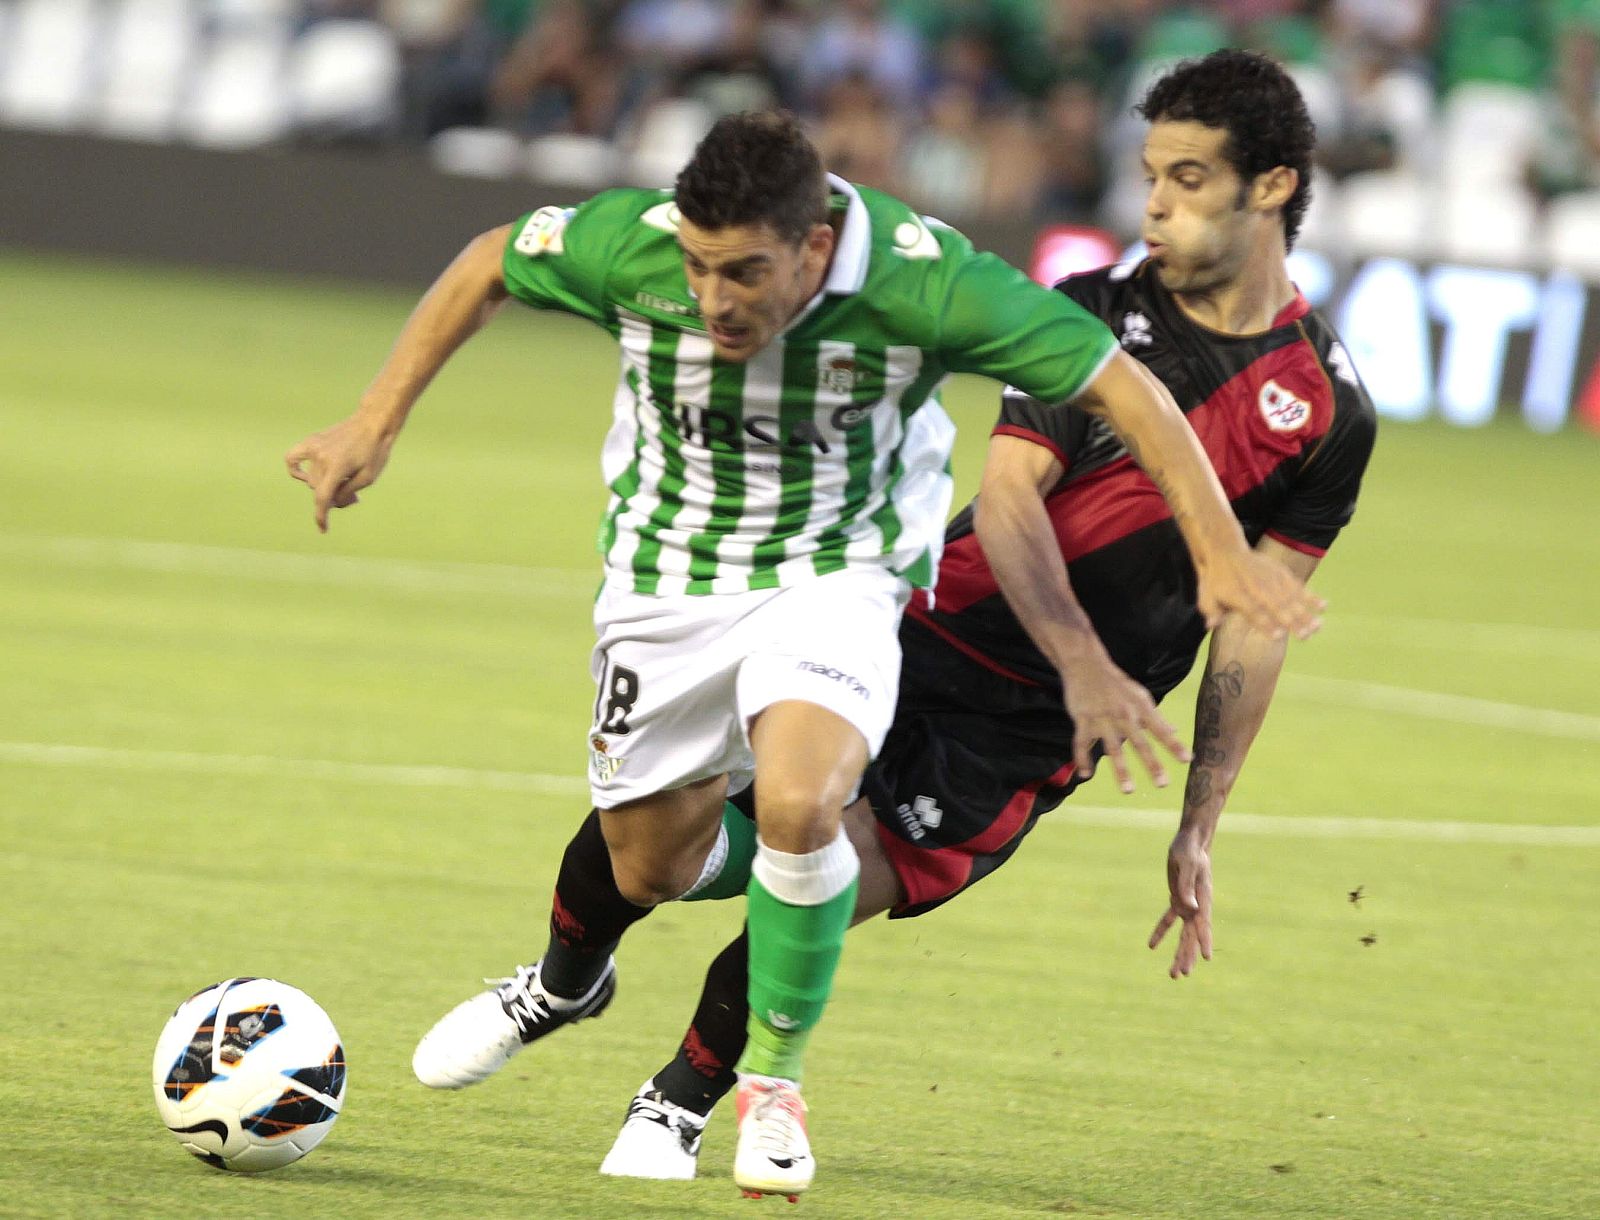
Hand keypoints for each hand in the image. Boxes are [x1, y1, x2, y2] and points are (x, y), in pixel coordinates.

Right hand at [284, 415, 393, 531]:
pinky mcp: (312, 441)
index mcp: (337, 466)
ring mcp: (314, 447)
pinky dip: (295, 469)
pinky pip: (293, 458)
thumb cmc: (375, 451)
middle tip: (353, 496)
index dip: (321, 516)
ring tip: (344, 481)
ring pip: (311, 478)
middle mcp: (321, 457)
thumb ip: (347, 493)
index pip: (322, 497)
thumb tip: (331, 503)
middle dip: (333, 496)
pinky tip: (302, 476)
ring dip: (323, 484)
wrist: (372, 422)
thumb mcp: (368, 478)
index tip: (323, 528)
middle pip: (318, 489)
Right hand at [1062, 652, 1190, 792]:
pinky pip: (1081, 743)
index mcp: (1139, 708)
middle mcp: (1123, 715)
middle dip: (1152, 764)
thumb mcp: (1139, 696)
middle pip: (1139, 743)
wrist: (1086, 664)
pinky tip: (1085, 774)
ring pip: (1113, 748)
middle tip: (1163, 783)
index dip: (1174, 744)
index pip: (1161, 729)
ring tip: (1128, 790)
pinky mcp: (1082, 720)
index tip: (1187, 760)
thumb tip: (1175, 730)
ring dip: (1121, 770)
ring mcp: (1102, 719)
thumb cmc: (1116, 683)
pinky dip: (1082, 759)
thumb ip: (1156, 717)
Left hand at [1148, 831, 1211, 978]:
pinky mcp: (1177, 899)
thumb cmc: (1190, 850)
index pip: (1204, 924)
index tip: (1206, 958)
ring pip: (1183, 934)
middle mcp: (1198, 907)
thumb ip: (1187, 886)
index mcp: (1203, 899)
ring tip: (1173, 974)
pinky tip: (1151, 946)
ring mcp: (1188, 905)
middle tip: (1181, 974)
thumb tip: (1190, 908)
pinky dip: (1161, 932)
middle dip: (1187, 956)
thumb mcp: (1186, 865)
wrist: (1190, 841)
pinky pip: (1169, 920)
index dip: (1204, 941)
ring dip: (1178, 952)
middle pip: (1192, 936)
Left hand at [1196, 546, 1322, 639]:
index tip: (1277, 636)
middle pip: (1277, 607)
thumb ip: (1211, 612)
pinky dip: (1311, 596)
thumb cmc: (1216, 579)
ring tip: (1318, 626)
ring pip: (1291, 598)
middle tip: (1306, 636)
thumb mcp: (1206, 596)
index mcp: (1239, 596)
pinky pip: (1298, 586)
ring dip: (1306, 613)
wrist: (1225, 551)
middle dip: (1292, 622)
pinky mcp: (1281, 573)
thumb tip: (1211, 625)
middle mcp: (1258, 588)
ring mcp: (1271, 580)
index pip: (1254, 612)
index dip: (1265, 623)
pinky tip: (1324, 606)